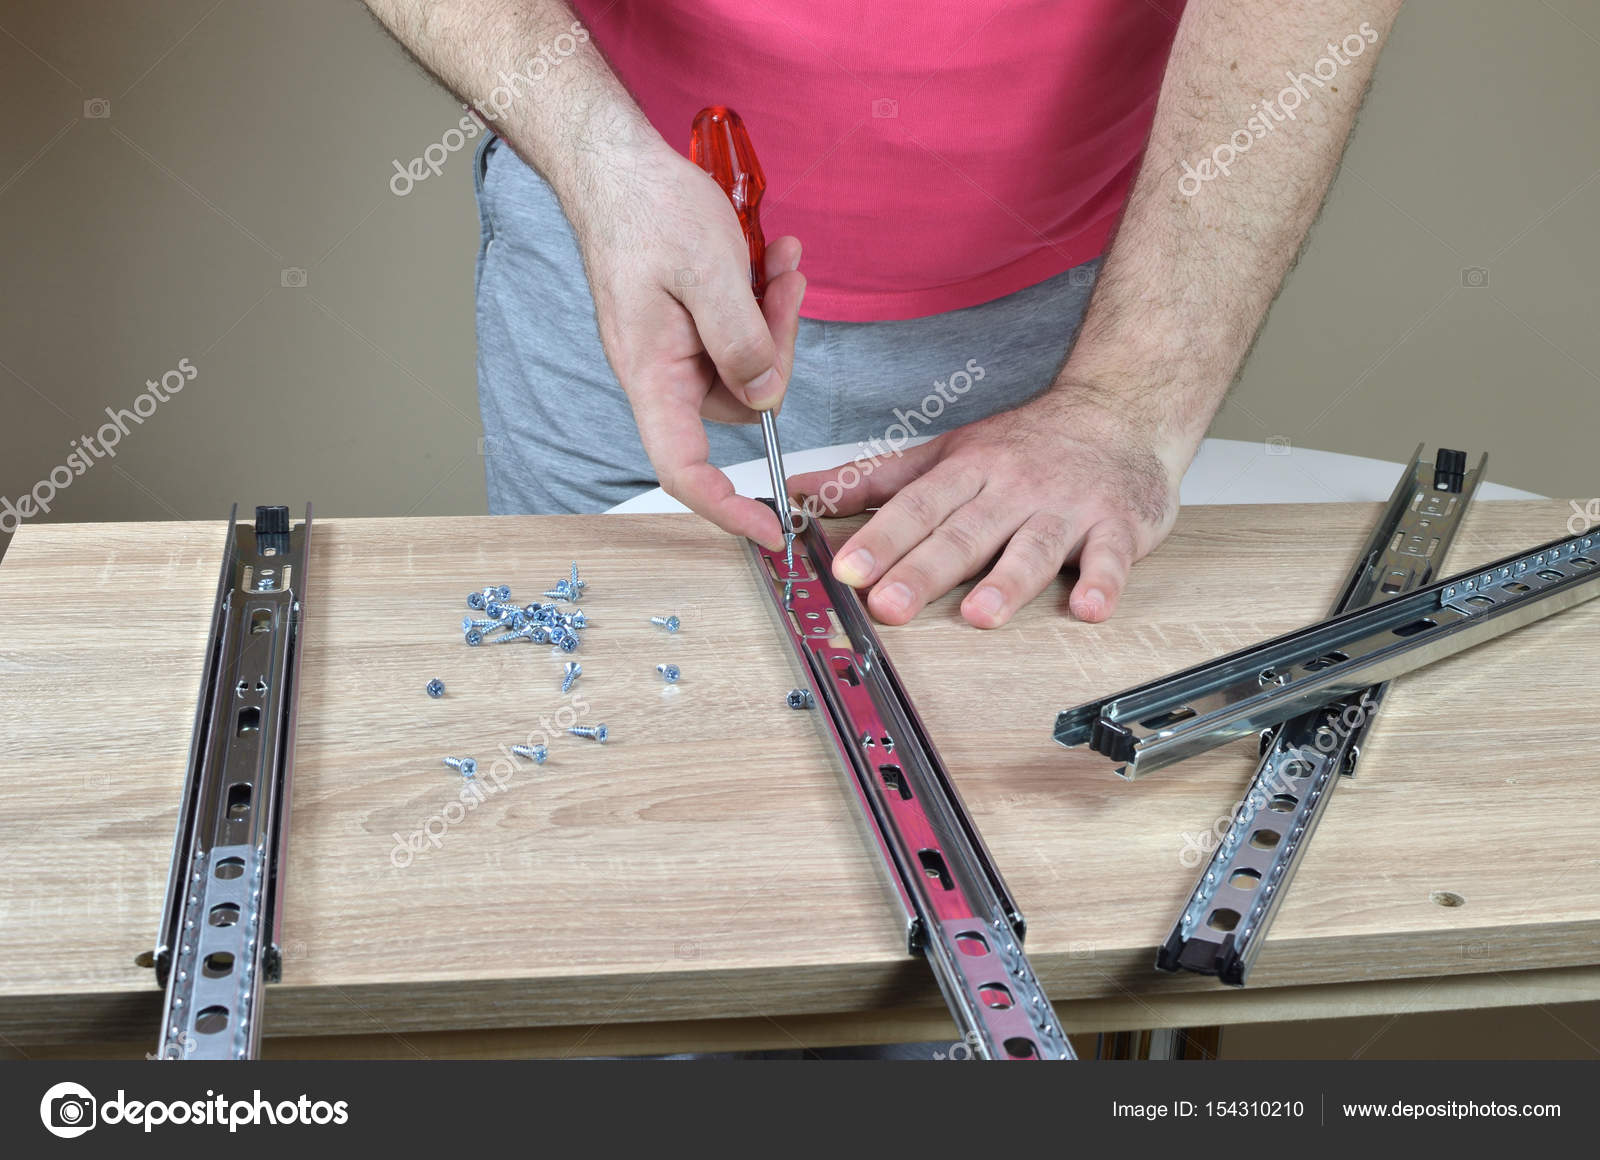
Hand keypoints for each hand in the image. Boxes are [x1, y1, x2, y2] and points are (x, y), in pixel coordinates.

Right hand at [563, 138, 804, 548]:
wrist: (619, 164)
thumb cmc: (647, 210)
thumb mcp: (707, 270)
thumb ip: (741, 340)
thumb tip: (766, 399)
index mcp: (652, 375)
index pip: (684, 469)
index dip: (726, 508)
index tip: (770, 531)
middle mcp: (662, 373)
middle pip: (739, 405)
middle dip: (777, 354)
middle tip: (785, 290)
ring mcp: (675, 350)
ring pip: (748, 366)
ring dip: (775, 318)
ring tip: (780, 262)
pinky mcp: (690, 326)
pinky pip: (740, 335)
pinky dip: (763, 302)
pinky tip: (772, 260)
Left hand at [787, 391, 1182, 626]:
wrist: (1120, 410)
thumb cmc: (1026, 443)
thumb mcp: (945, 452)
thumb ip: (874, 479)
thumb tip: (799, 491)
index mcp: (968, 471)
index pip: (916, 508)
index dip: (881, 540)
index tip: (847, 569)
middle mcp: (1012, 488)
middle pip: (964, 532)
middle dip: (924, 569)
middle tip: (889, 605)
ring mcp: (1066, 508)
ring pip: (1033, 546)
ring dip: (1007, 581)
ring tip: (979, 614)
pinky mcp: (1117, 526)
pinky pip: (1111, 557)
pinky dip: (1104, 582)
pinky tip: (1089, 607)